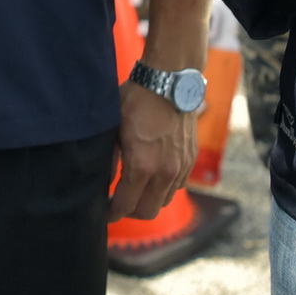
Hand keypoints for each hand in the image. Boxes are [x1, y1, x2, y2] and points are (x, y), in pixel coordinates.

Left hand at [112, 81, 198, 220]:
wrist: (170, 81)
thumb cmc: (137, 100)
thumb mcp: (113, 127)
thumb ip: (110, 158)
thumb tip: (104, 179)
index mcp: (142, 166)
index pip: (125, 204)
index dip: (112, 213)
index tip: (105, 213)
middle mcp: (165, 172)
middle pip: (148, 212)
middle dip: (131, 213)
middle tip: (118, 204)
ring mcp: (181, 167)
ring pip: (164, 201)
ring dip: (149, 201)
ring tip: (134, 191)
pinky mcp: (191, 159)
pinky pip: (178, 186)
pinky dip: (164, 188)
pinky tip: (152, 177)